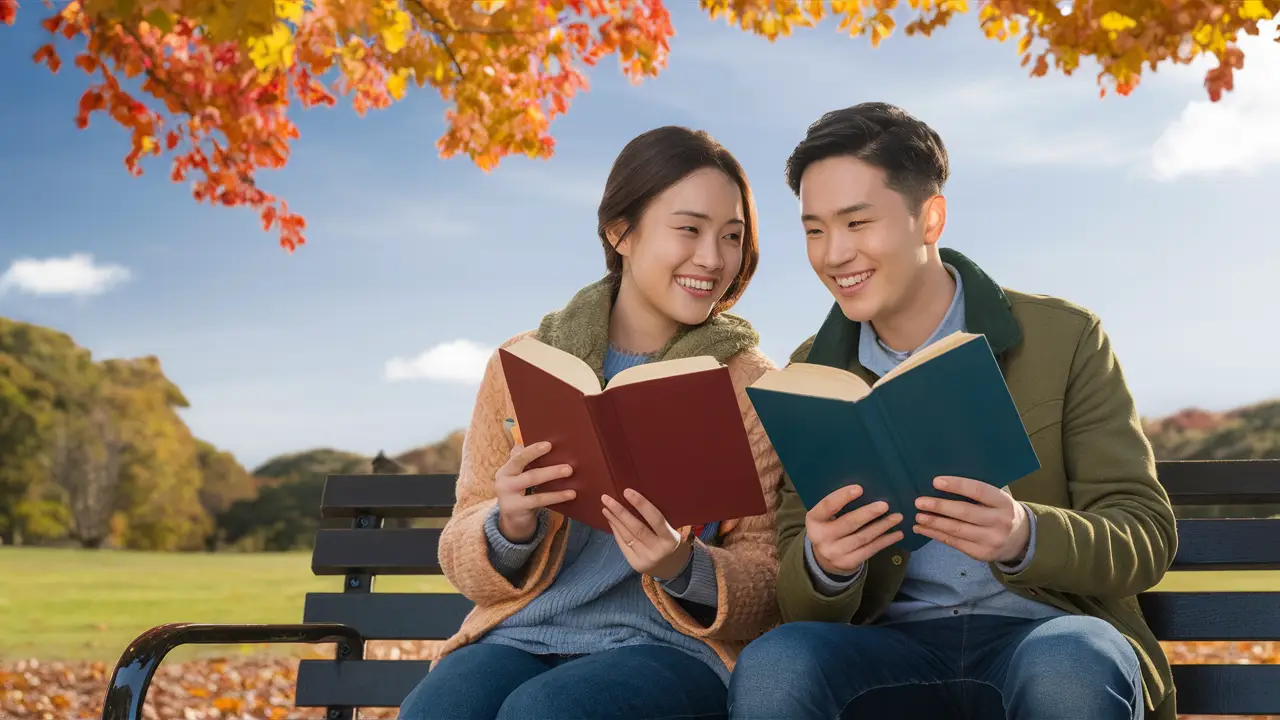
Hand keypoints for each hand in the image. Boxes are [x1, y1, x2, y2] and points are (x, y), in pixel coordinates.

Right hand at [494, 442, 576, 542]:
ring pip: (531, 479)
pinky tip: (570, 493)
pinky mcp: (516, 508)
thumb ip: (528, 464)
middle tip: (557, 450)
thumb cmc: (522, 495)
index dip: (531, 448)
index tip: (548, 443)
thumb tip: (549, 446)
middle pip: (521, 463)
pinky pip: (539, 499)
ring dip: (551, 473)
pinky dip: (556, 495)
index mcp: (506, 469)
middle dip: (538, 454)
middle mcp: (503, 480)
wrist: (513, 522)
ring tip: (569, 470)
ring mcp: (507, 495)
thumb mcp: (520, 479)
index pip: (517, 455)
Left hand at [601, 489, 690, 579]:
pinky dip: (616, 530)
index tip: (627, 491)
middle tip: (606, 498)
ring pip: (626, 536)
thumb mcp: (672, 531)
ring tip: (605, 507)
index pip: (656, 519)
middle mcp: (658, 550)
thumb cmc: (671, 542)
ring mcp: (646, 559)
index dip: (641, 505)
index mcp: (671, 539)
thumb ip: (659, 519)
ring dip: (614, 520)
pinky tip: (611, 520)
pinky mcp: (635, 564)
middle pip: (636, 528)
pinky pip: (622, 544)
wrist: (673, 568)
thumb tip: (635, 498)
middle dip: (620, 512)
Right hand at [807, 484, 903, 575]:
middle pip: (848, 523)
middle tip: (885, 505)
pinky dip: (885, 541)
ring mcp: (835, 553)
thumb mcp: (825, 517)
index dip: (842, 497)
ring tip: (897, 517)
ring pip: (863, 537)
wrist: (824, 559)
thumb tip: (867, 490)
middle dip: (868, 513)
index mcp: (813, 520)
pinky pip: (870, 550)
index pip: (827, 506)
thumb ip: (837, 506)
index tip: (859, 488)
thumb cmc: (829, 528)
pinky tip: (897, 534)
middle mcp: (821, 538)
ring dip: (882, 526)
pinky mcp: (848, 563)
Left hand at [914, 476, 1029, 563]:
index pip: (978, 491)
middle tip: (919, 502)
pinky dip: (936, 535)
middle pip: (965, 512)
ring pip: (957, 530)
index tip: (935, 482)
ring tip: (918, 516)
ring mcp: (991, 540)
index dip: (957, 485)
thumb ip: (978, 491)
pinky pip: (954, 543)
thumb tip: (943, 482)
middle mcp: (999, 521)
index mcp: (1003, 502)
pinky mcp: (982, 554)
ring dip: (934, 523)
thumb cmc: (1000, 511)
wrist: (1021, 540)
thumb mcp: (998, 498)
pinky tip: (922, 529)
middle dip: (939, 507)